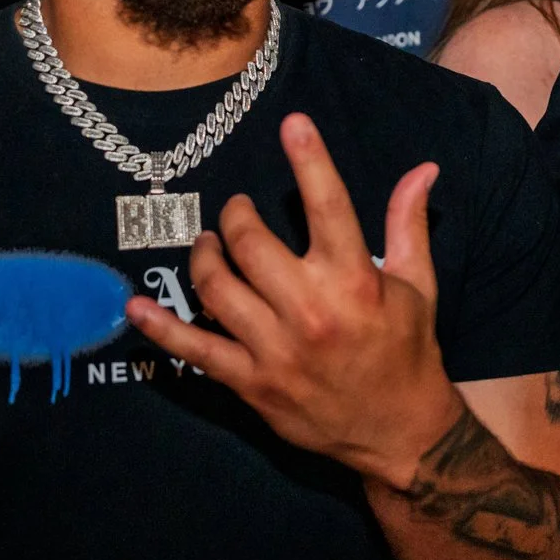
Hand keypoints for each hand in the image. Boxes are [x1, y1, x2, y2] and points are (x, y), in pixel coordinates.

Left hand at [125, 113, 464, 489]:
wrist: (399, 434)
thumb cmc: (408, 352)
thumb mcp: (419, 287)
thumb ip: (409, 224)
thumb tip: (423, 169)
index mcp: (355, 282)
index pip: (329, 207)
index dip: (310, 160)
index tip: (292, 124)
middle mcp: (312, 312)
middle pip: (251, 243)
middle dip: (236, 215)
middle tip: (236, 211)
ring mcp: (276, 350)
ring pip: (217, 288)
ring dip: (203, 257)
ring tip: (207, 246)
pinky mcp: (252, 383)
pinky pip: (196, 351)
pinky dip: (162, 329)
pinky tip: (136, 308)